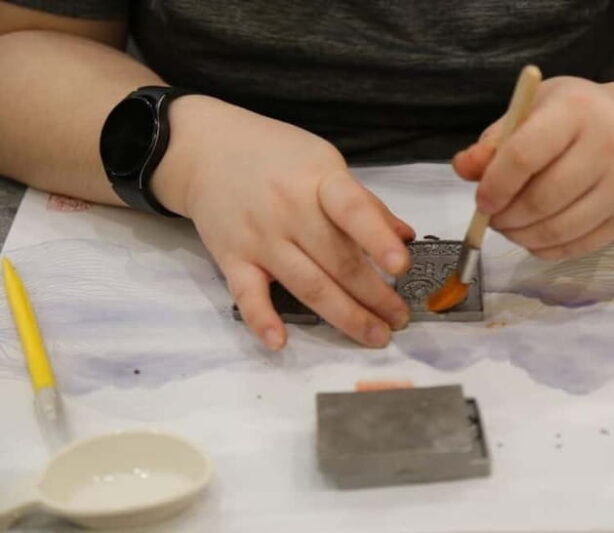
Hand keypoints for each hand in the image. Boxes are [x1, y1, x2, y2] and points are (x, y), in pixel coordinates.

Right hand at [152, 96, 414, 349]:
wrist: (205, 149)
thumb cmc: (275, 155)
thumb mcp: (325, 163)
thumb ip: (364, 203)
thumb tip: (405, 236)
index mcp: (319, 181)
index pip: (353, 211)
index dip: (378, 240)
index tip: (402, 267)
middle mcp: (289, 211)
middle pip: (337, 260)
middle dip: (374, 295)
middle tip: (400, 319)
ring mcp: (259, 237)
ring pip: (307, 284)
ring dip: (344, 315)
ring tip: (375, 335)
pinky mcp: (232, 258)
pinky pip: (247, 294)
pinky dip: (262, 319)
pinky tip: (280, 342)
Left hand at [452, 77, 613, 259]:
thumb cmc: (576, 117)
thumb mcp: (533, 110)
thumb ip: (494, 141)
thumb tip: (464, 169)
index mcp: (576, 110)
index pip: (524, 155)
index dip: (495, 185)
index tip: (481, 200)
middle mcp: (608, 145)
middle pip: (542, 200)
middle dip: (506, 217)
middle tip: (493, 217)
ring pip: (558, 230)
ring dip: (522, 236)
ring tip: (510, 226)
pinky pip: (575, 247)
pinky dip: (544, 249)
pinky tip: (533, 236)